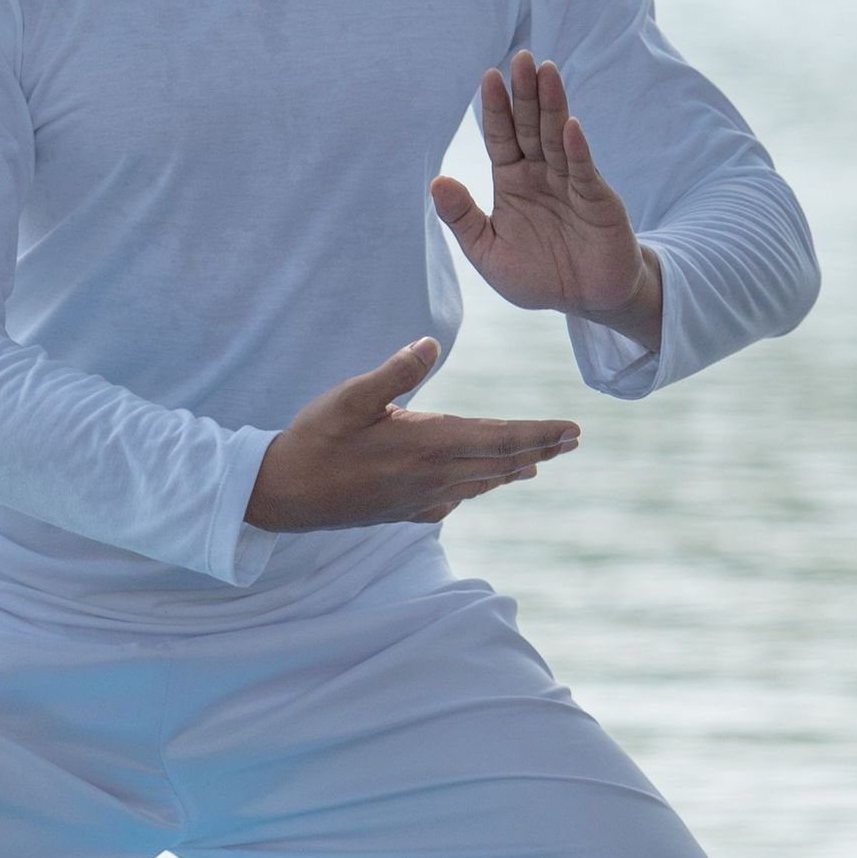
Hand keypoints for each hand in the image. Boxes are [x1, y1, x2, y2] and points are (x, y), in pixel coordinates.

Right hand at [246, 337, 579, 532]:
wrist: (282, 495)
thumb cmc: (315, 439)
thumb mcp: (349, 397)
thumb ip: (394, 373)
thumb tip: (429, 344)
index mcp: (428, 443)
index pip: (501, 437)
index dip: (541, 433)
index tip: (573, 429)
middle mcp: (435, 476)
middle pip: (503, 462)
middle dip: (542, 449)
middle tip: (574, 439)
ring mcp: (424, 499)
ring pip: (484, 483)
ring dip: (517, 469)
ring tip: (543, 460)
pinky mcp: (408, 512)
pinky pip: (458, 499)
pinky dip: (482, 487)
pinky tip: (487, 483)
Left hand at [429, 49, 662, 347]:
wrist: (588, 300)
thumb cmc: (539, 275)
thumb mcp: (489, 253)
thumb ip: (462, 219)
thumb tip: (436, 181)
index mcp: (512, 180)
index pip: (501, 136)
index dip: (495, 109)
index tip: (488, 77)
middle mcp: (541, 174)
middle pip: (531, 126)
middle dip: (526, 93)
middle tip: (521, 58)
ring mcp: (571, 183)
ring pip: (558, 138)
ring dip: (553, 106)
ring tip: (547, 72)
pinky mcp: (597, 200)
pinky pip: (583, 172)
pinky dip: (577, 150)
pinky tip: (570, 127)